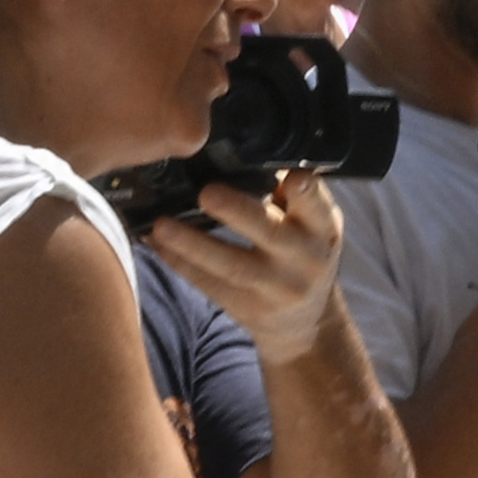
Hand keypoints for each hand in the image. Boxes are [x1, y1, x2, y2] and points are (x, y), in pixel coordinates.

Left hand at [161, 169, 349, 375]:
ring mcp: (274, 288)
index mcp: (321, 228)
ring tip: (161, 226)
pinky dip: (179, 262)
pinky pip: (209, 285)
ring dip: (193, 244)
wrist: (304, 322)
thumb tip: (244, 155)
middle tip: (206, 193)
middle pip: (269, 234)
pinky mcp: (246, 308)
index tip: (289, 175)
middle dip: (237, 212)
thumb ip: (289, 196)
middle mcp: (303, 259)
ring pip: (231, 265)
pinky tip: (156, 244)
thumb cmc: (302, 254)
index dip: (304, 191)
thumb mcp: (313, 225)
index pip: (315, 205)